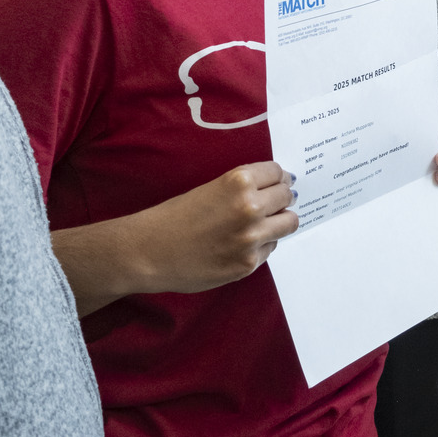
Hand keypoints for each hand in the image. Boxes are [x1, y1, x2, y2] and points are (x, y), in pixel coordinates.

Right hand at [131, 161, 297, 293]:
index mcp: (238, 182)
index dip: (277, 178)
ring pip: (288, 223)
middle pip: (287, 196)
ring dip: (279, 222)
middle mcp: (249, 208)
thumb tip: (277, 187)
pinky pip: (271, 248)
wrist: (149, 252)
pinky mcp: (248, 264)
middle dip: (282, 198)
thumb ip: (243, 188)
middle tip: (273, 203)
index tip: (277, 182)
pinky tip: (242, 244)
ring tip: (264, 224)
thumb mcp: (211, 188)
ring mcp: (251, 238)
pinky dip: (262, 245)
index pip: (277, 172)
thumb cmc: (174, 217)